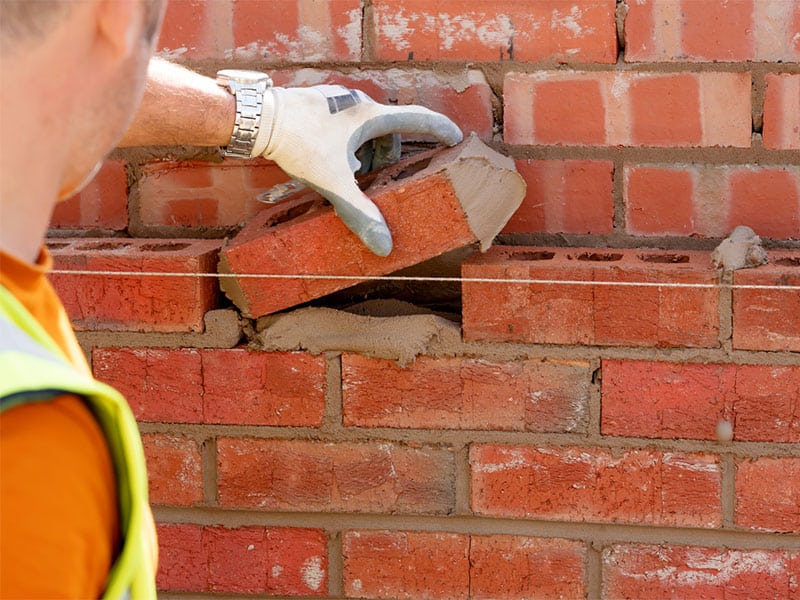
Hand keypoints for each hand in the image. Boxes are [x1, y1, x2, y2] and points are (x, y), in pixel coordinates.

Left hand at [251, 85, 462, 255]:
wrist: (258, 119)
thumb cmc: (298, 144)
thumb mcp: (333, 183)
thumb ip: (360, 214)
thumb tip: (385, 246)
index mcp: (369, 115)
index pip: (416, 119)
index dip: (439, 130)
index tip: (456, 137)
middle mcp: (357, 102)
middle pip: (389, 129)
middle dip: (390, 156)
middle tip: (384, 178)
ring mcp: (336, 100)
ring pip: (365, 128)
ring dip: (367, 151)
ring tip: (354, 173)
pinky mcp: (319, 104)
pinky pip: (345, 124)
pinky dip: (348, 144)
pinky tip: (332, 161)